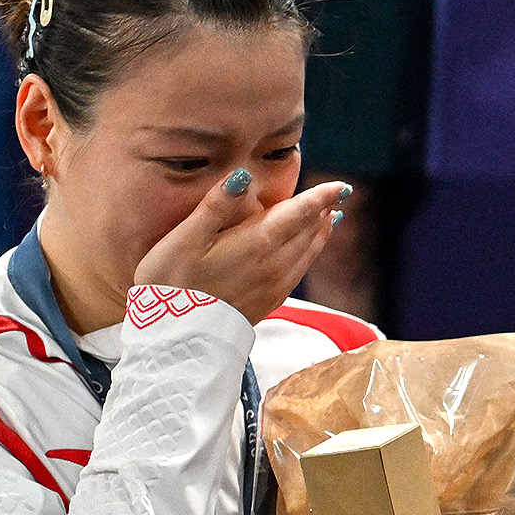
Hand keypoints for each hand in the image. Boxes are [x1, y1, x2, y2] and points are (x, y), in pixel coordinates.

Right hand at [133, 171, 347, 324]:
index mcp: (257, 243)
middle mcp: (274, 265)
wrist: (177, 339)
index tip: (342, 186)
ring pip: (307, 253)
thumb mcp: (184, 238)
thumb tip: (243, 175)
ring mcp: (274, 286)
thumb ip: (216, 205)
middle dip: (322, 210)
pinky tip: (306, 252)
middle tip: (336, 195)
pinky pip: (299, 272)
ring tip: (331, 218)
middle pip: (307, 231)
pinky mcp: (268, 302)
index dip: (321, 197)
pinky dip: (309, 255)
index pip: (299, 213)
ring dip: (320, 233)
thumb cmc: (171, 284)